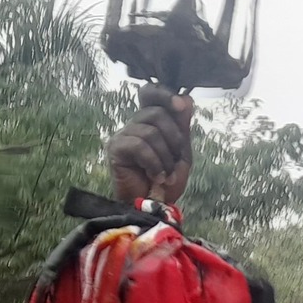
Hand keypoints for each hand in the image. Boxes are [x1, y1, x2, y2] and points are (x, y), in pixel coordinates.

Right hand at [110, 86, 193, 204]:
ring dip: (164, 157)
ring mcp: (123, 135)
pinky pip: (139, 145)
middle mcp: (134, 125)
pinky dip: (153, 163)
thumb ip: (182, 127)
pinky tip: (155, 177)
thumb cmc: (165, 183)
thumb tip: (186, 98)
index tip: (180, 105)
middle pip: (156, 113)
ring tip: (165, 175)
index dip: (164, 94)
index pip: (150, 93)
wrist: (153, 208)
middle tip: (175, 161)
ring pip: (150, 131)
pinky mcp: (115, 148)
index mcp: (149, 122)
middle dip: (173, 139)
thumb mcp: (180, 153)